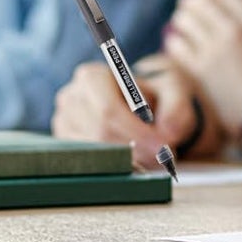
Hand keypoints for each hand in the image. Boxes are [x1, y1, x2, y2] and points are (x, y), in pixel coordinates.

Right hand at [52, 59, 220, 169]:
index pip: (108, 112)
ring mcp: (63, 123)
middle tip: (164, 157)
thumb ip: (177, 108)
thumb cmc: (157, 94)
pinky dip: (117, 164)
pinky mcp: (67, 144)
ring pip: (95, 152)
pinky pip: (90, 162)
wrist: (146, 103)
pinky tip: (138, 160)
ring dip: (129, 159)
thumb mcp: (174, 91)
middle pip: (100, 134)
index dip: (136, 132)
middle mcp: (70, 99)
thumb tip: (169, 133)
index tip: (163, 146)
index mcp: (92, 77)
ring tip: (156, 156)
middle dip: (135, 149)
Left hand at [164, 0, 241, 136]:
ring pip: (182, 21)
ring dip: (183, 20)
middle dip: (193, 0)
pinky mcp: (198, 75)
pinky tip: (180, 45)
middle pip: (198, 1)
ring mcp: (213, 54)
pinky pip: (175, 47)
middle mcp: (234, 33)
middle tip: (192, 4)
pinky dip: (175, 42)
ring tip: (186, 24)